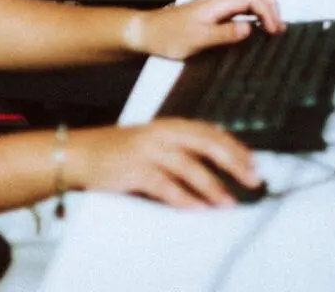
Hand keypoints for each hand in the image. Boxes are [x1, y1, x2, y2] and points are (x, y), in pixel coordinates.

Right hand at [68, 119, 257, 207]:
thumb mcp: (154, 141)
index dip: (235, 146)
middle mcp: (162, 133)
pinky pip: (163, 184)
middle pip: (206, 143)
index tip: (254, 163)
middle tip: (252, 179)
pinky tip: (196, 208)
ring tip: (228, 203)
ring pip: (188, 166)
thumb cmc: (120, 151)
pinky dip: (182, 197)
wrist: (80, 152)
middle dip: (233, 161)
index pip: (210, 131)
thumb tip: (217, 164)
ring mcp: (148, 150)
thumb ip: (181, 148)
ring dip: (212, 186)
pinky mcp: (134, 169)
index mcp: (170, 125)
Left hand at [132, 0, 284, 60]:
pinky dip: (256, 11)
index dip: (268, 13)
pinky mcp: (216, 10)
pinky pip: (242, 3)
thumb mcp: (197, 39)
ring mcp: (218, 2)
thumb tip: (250, 29)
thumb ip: (224, 33)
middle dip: (272, 5)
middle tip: (279, 27)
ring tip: (274, 26)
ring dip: (265, 6)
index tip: (274, 32)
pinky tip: (258, 26)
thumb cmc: (169, 36)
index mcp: (218, 1)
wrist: (148, 32)